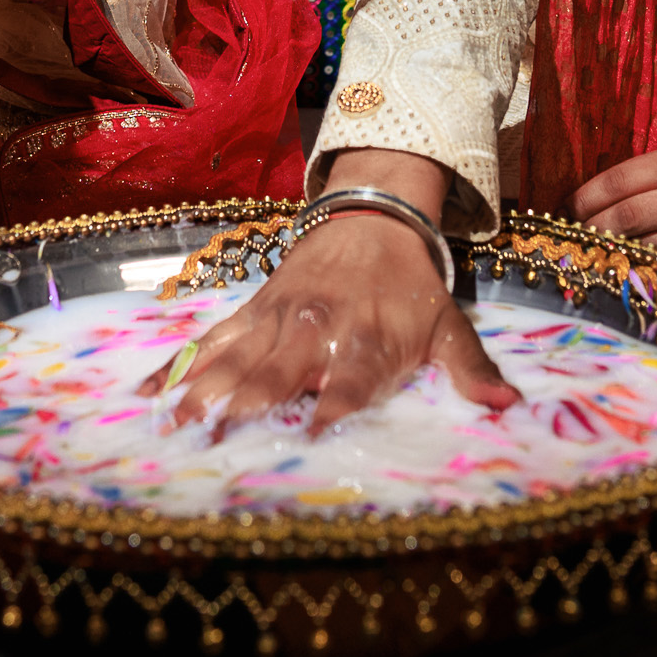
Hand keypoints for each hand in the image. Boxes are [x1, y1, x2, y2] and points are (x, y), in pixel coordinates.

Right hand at [138, 209, 518, 437]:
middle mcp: (316, 329)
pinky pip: (210, 340)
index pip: (349, 380)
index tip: (310, 434)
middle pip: (278, 370)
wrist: (374, 219)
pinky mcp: (252, 311)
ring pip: (234, 357)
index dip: (331, 405)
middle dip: (247, 404)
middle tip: (215, 437)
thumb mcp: (449, 325)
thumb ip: (472, 369)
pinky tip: (147, 393)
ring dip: (202, 391)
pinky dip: (178, 366)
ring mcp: (277, 319)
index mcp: (366, 338)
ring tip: (172, 424)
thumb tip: (510, 405)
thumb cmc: (411, 287)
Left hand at [570, 144, 656, 268]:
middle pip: (627, 216)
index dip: (585, 198)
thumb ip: (643, 175)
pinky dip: (644, 269)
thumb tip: (586, 198)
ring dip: (614, 253)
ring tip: (595, 253)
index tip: (568, 209)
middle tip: (576, 236)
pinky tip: (628, 268)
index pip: (619, 180)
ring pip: (645, 246)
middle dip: (593, 229)